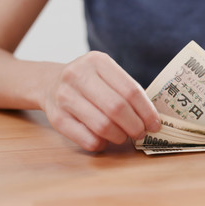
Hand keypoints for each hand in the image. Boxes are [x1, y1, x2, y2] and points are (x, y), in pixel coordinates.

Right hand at [41, 51, 160, 150]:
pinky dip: (102, 144)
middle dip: (135, 125)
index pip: (130, 91)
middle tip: (141, 133)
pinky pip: (87, 139)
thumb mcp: (108, 75)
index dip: (147, 111)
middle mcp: (78, 75)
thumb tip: (152, 119)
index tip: (155, 124)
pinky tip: (105, 140)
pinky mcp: (56, 117)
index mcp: (98, 61)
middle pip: (117, 108)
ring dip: (120, 136)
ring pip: (102, 125)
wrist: (49, 83)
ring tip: (124, 136)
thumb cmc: (90, 83)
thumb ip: (128, 91)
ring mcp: (64, 96)